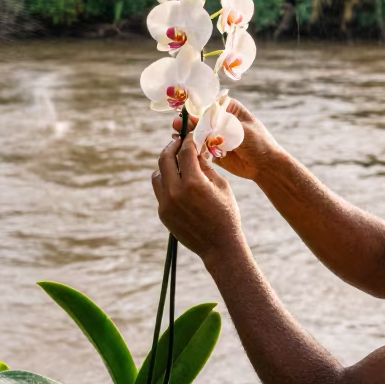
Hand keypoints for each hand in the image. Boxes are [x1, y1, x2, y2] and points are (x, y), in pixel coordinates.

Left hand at [152, 136, 243, 260]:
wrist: (220, 247)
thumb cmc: (226, 214)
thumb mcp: (221, 186)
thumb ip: (205, 166)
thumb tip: (195, 150)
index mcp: (193, 183)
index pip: (185, 152)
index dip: (188, 141)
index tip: (190, 136)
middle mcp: (175, 192)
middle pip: (164, 159)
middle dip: (172, 147)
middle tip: (178, 143)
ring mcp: (166, 204)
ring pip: (157, 175)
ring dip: (165, 166)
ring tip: (176, 163)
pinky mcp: (163, 214)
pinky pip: (160, 191)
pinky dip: (167, 183)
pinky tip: (177, 181)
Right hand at [172, 98, 281, 181]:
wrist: (266, 165)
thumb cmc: (258, 142)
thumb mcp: (239, 129)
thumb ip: (219, 125)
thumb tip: (199, 120)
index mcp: (230, 109)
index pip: (210, 104)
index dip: (197, 106)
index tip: (185, 109)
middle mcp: (221, 121)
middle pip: (201, 118)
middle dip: (189, 121)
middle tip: (178, 123)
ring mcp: (217, 136)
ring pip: (198, 132)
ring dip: (187, 133)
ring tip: (177, 134)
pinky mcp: (214, 150)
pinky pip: (200, 147)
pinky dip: (191, 146)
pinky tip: (182, 146)